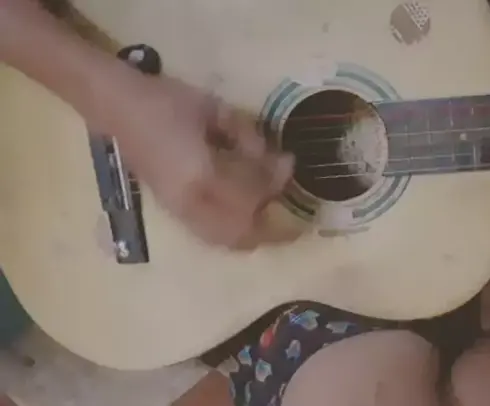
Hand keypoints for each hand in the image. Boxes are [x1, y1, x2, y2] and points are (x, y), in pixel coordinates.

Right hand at [108, 74, 295, 248]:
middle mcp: (190, 202)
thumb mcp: (217, 111)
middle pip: (241, 231)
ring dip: (252, 237)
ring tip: (273, 225)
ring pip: (223, 240)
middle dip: (271, 230)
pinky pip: (207, 235)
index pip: (252, 194)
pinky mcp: (170, 210)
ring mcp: (177, 211)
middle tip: (293, 220)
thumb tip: (277, 161)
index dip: (276, 183)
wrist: (115, 106)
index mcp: (202, 175)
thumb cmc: (167, 101)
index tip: (291, 166)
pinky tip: (244, 221)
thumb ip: (249, 139)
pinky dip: (231, 235)